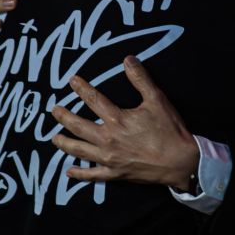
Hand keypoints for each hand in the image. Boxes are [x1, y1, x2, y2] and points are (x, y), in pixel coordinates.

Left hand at [51, 56, 199, 189]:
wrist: (181, 162)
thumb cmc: (169, 131)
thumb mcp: (157, 100)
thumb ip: (140, 79)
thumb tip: (128, 60)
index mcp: (117, 119)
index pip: (93, 100)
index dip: (81, 88)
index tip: (72, 80)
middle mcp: (108, 139)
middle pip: (79, 126)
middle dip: (64, 117)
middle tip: (54, 110)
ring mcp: (110, 159)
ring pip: (80, 150)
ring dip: (65, 143)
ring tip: (54, 138)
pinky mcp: (115, 174)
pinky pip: (92, 175)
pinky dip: (79, 174)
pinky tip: (69, 171)